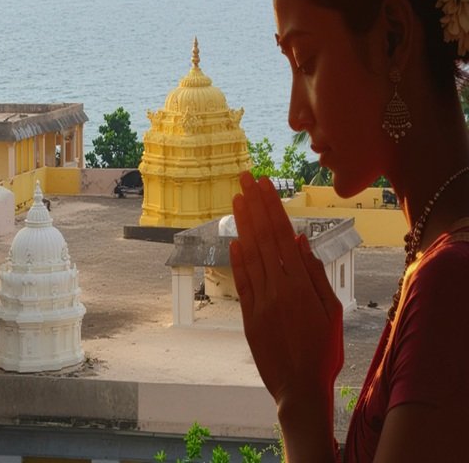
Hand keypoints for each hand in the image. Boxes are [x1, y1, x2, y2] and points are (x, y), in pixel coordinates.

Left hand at [230, 172, 342, 407]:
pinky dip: (237, 259)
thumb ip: (315, 275)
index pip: (281, 235)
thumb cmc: (323, 352)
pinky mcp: (248, 316)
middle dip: (254, 205)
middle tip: (244, 177)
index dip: (271, 207)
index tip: (263, 184)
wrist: (299, 389)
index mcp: (300, 285)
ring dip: (243, 224)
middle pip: (263, 238)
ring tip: (236, 198)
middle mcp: (276, 288)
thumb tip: (299, 240)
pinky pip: (242, 282)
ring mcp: (259, 301)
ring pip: (250, 255)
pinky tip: (234, 239)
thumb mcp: (332, 312)